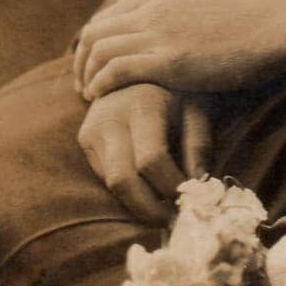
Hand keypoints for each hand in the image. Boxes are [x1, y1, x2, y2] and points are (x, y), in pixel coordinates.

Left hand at [74, 0, 285, 100]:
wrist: (271, 28)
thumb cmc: (246, 21)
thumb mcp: (202, 0)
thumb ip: (177, 7)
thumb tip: (166, 20)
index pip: (109, 15)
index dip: (95, 41)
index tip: (94, 64)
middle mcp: (152, 8)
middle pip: (95, 31)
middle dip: (82, 59)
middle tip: (83, 85)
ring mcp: (158, 32)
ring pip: (99, 49)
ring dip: (87, 75)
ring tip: (89, 96)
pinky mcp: (167, 59)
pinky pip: (115, 70)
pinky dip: (100, 84)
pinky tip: (100, 98)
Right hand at [77, 83, 212, 222]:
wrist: (139, 65)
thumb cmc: (176, 88)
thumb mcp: (196, 108)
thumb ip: (199, 145)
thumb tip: (200, 186)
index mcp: (142, 105)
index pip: (151, 160)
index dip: (171, 188)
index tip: (190, 200)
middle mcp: (111, 117)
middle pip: (123, 180)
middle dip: (148, 209)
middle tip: (173, 220)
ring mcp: (93, 128)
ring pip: (110, 183)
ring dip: (137, 204)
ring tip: (163, 209)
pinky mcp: (85, 137)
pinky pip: (103, 175)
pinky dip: (126, 190)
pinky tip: (147, 190)